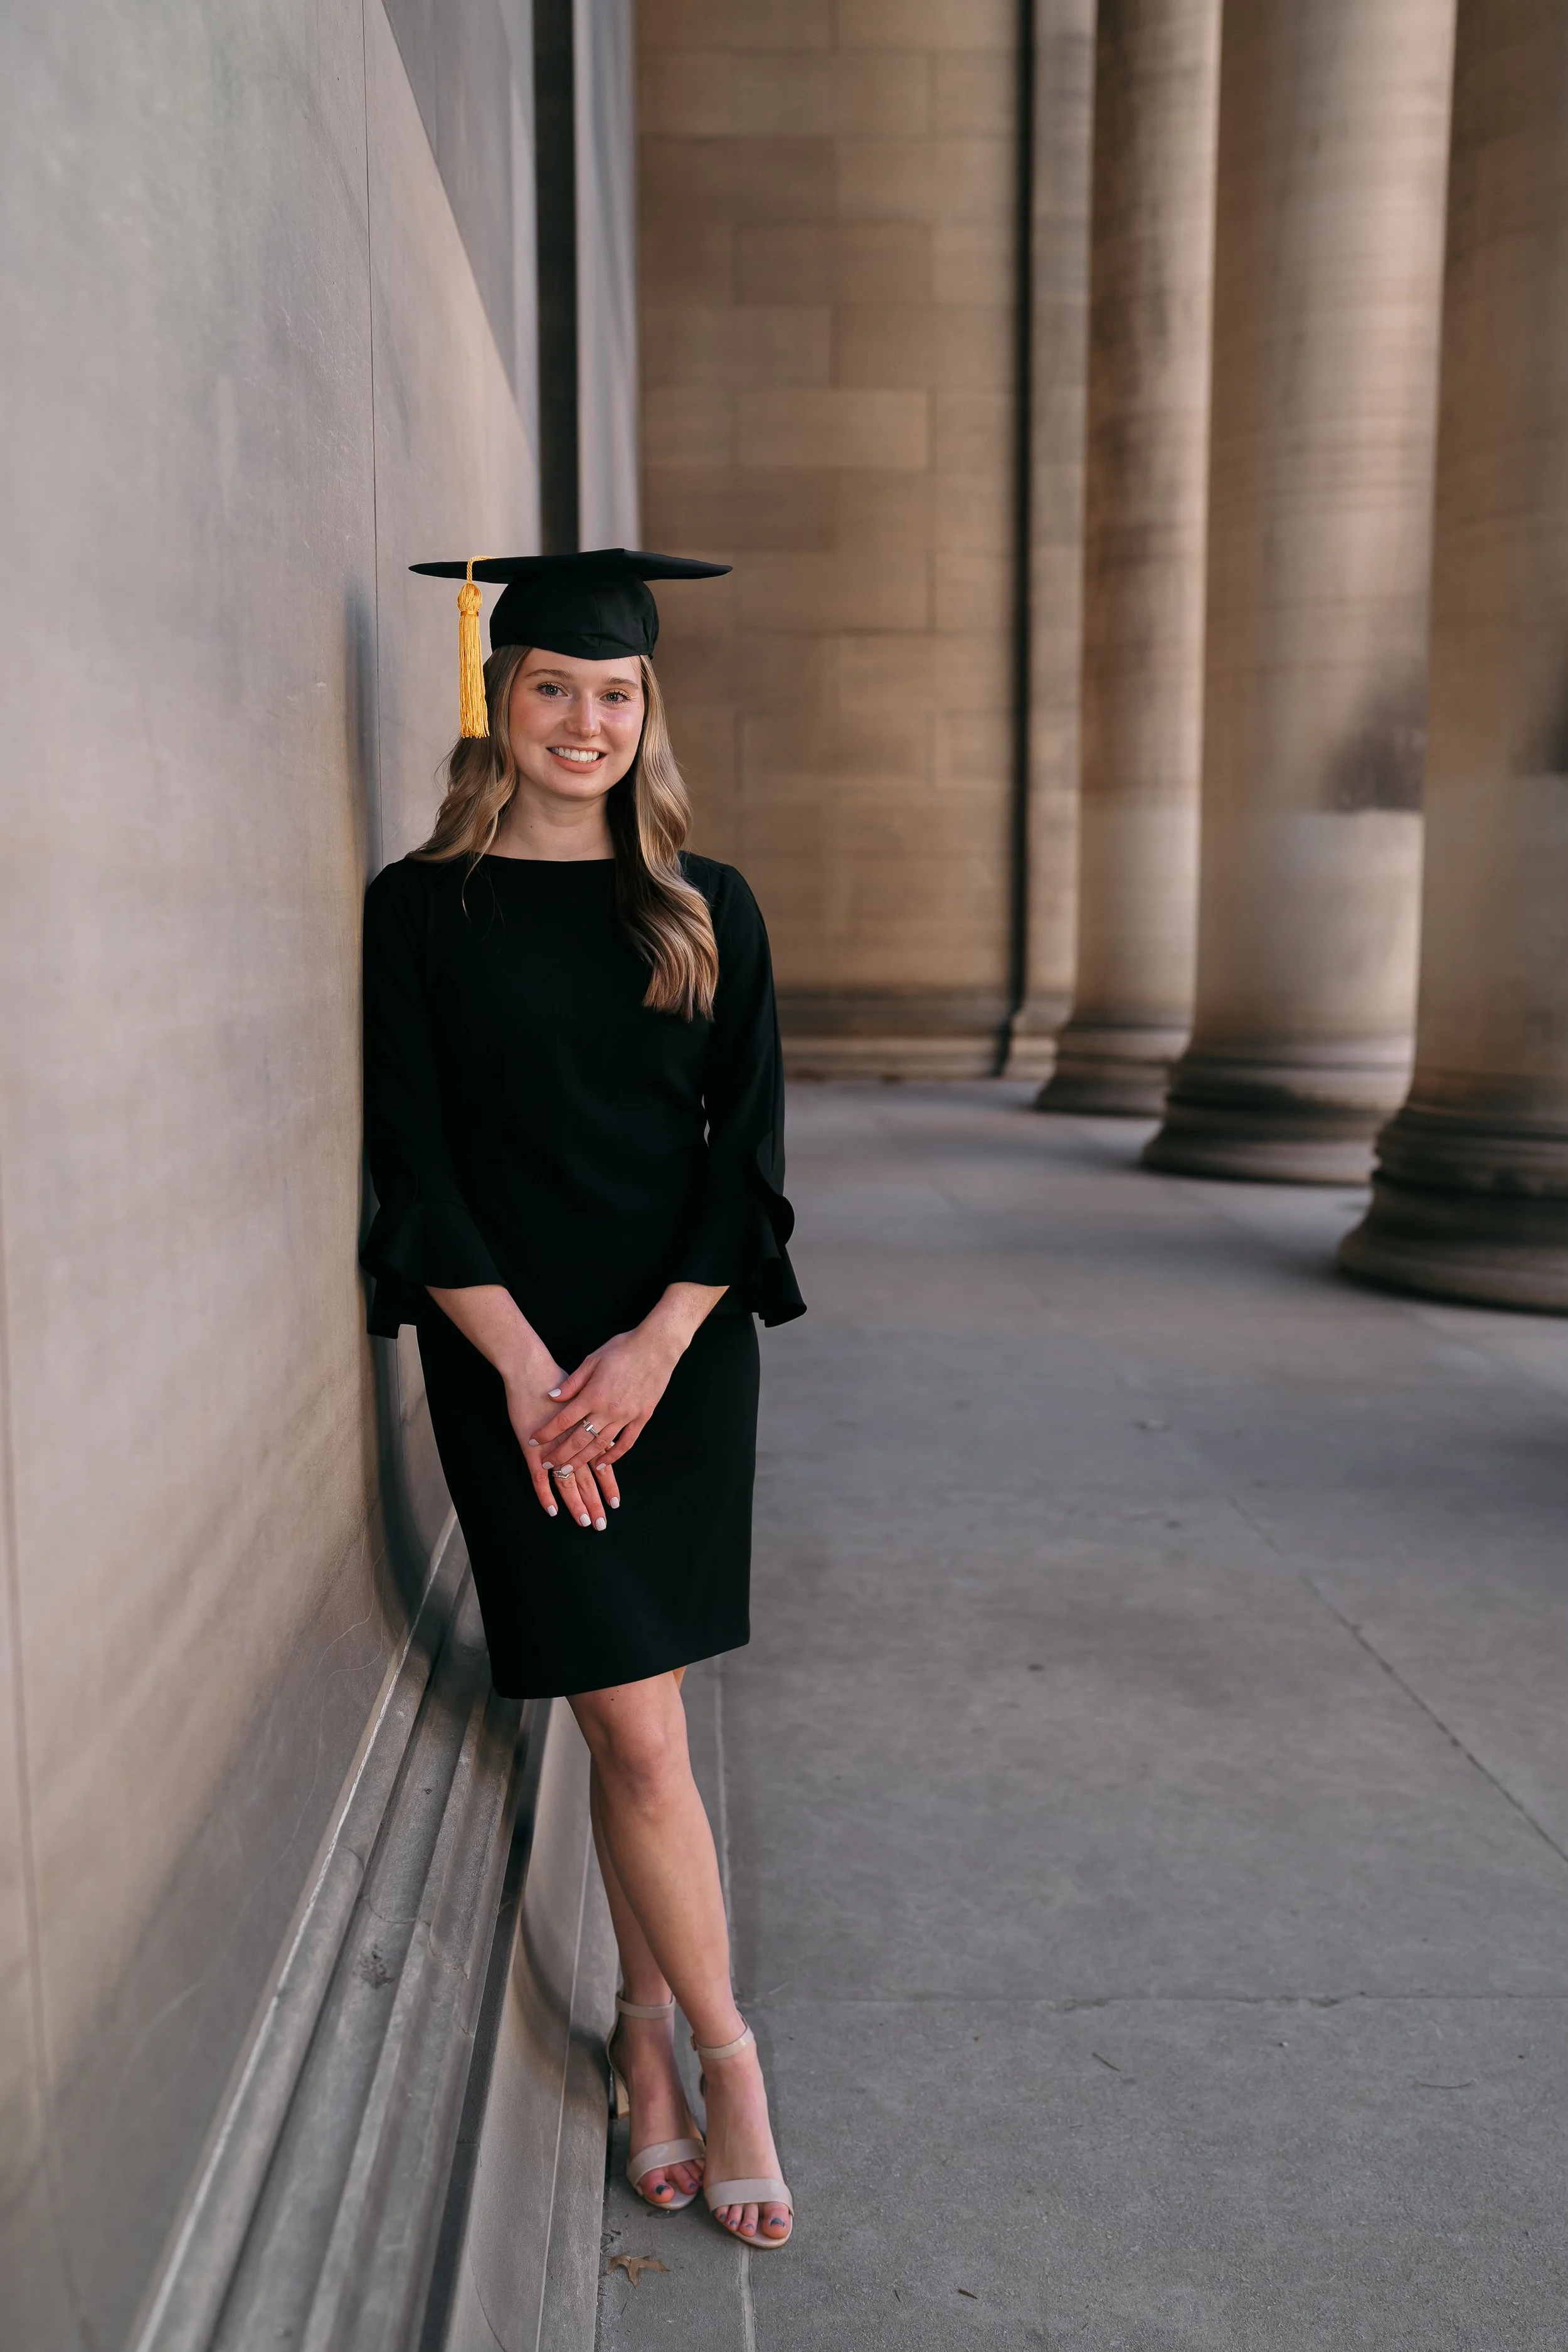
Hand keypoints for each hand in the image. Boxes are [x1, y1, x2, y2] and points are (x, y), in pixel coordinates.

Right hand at [504, 1346, 616, 1530]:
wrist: (530, 1367)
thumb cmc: (556, 1374)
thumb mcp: (585, 1391)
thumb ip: (593, 1411)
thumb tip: (603, 1420)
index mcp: (587, 1431)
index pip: (601, 1464)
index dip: (608, 1484)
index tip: (615, 1503)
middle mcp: (573, 1443)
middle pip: (587, 1478)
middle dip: (595, 1502)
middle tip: (601, 1524)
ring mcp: (553, 1447)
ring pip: (568, 1481)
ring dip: (576, 1503)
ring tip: (584, 1522)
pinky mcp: (532, 1448)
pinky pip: (539, 1477)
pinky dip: (545, 1494)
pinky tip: (551, 1510)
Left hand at [526, 1319, 687, 1479]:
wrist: (656, 1347)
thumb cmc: (623, 1348)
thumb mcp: (593, 1360)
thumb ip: (572, 1382)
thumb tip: (552, 1396)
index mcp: (593, 1394)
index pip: (564, 1420)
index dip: (547, 1432)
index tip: (533, 1440)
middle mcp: (608, 1409)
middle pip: (579, 1439)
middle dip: (560, 1455)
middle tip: (546, 1465)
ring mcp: (626, 1416)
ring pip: (600, 1445)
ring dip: (581, 1460)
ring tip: (566, 1471)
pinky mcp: (642, 1417)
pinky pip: (626, 1443)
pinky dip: (613, 1456)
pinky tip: (601, 1464)